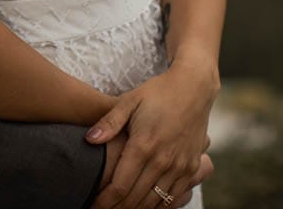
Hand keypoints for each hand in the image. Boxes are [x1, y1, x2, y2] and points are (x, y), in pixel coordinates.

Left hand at [86, 50, 218, 208]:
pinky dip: (158, 207)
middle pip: (135, 198)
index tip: (92, 204)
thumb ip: (109, 122)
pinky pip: (174, 197)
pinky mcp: (191, 167)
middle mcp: (163, 160)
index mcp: (144, 144)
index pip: (120, 186)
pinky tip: (145, 207)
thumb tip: (88, 140)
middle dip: (116, 208)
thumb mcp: (130, 100)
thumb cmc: (158, 92)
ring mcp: (180, 166)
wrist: (194, 87)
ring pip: (154, 202)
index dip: (104, 200)